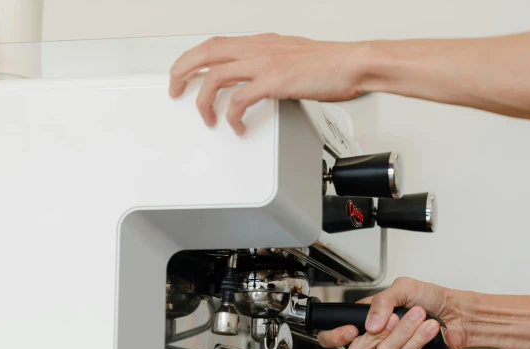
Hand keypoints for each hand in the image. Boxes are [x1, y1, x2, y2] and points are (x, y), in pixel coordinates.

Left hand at [169, 34, 371, 134]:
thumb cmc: (332, 64)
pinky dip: (232, 116)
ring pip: (215, 76)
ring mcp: (265, 64)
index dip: (194, 57)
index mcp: (262, 42)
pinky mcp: (274, 82)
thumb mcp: (293, 58)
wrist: (354, 63)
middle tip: (175, 89)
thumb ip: (273, 66)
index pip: (216, 44)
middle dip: (183, 71)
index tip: (185, 72)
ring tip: (204, 116)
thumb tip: (261, 81)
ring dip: (203, 99)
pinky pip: (240, 101)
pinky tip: (235, 126)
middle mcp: (259, 48)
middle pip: (205, 53)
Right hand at [316, 278, 468, 348]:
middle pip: (359, 348)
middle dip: (381, 332)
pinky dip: (420, 337)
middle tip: (395, 318)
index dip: (336, 336)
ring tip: (420, 316)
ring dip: (407, 330)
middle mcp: (375, 336)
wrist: (456, 312)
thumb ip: (381, 302)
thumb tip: (370, 323)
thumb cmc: (430, 297)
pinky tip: (429, 328)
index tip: (351, 330)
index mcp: (367, 316)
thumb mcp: (403, 287)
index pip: (336, 333)